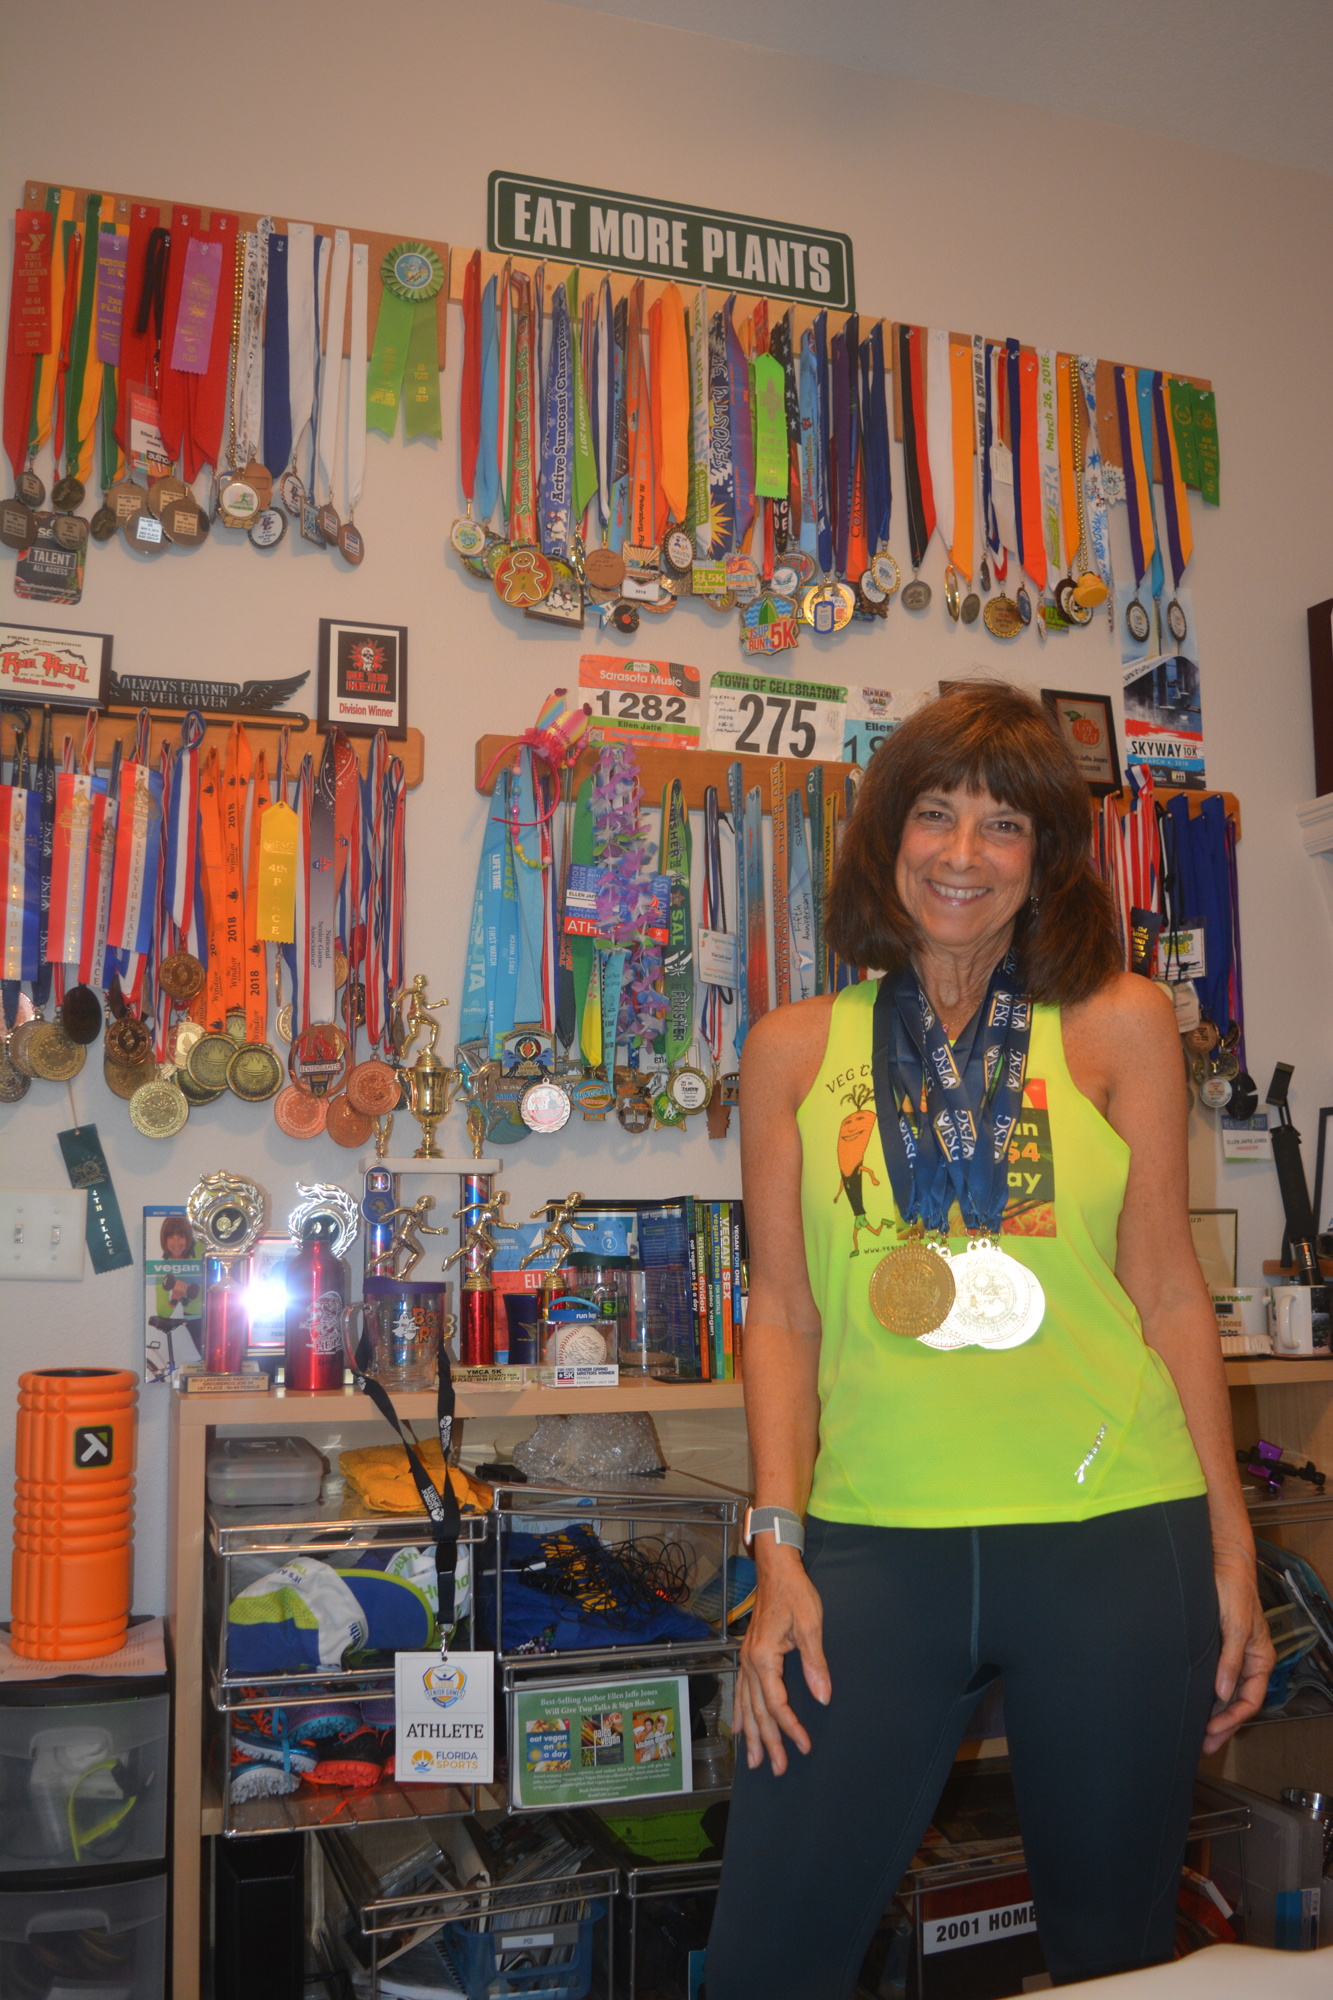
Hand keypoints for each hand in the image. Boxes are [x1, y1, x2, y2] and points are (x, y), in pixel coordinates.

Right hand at [735, 1549, 829, 1776]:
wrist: (776, 1569)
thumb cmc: (795, 1593)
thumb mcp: (811, 1626)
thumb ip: (815, 1664)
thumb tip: (823, 1697)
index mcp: (764, 1657)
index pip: (776, 1703)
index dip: (790, 1727)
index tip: (804, 1746)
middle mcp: (749, 1662)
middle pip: (758, 1711)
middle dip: (768, 1742)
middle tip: (778, 1769)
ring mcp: (746, 1658)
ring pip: (746, 1704)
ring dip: (751, 1734)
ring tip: (753, 1761)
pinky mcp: (748, 1654)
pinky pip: (741, 1690)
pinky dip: (741, 1712)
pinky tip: (741, 1727)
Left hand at [1203, 1552, 1274, 1754]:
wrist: (1220, 1560)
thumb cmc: (1232, 1589)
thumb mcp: (1233, 1625)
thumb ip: (1229, 1660)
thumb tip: (1222, 1694)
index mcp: (1260, 1658)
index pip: (1250, 1699)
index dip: (1233, 1719)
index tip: (1212, 1731)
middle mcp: (1247, 1660)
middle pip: (1238, 1701)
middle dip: (1223, 1725)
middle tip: (1204, 1745)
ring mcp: (1232, 1654)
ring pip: (1226, 1692)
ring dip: (1214, 1713)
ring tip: (1198, 1733)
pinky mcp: (1216, 1645)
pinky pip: (1215, 1677)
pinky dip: (1206, 1694)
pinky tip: (1194, 1703)